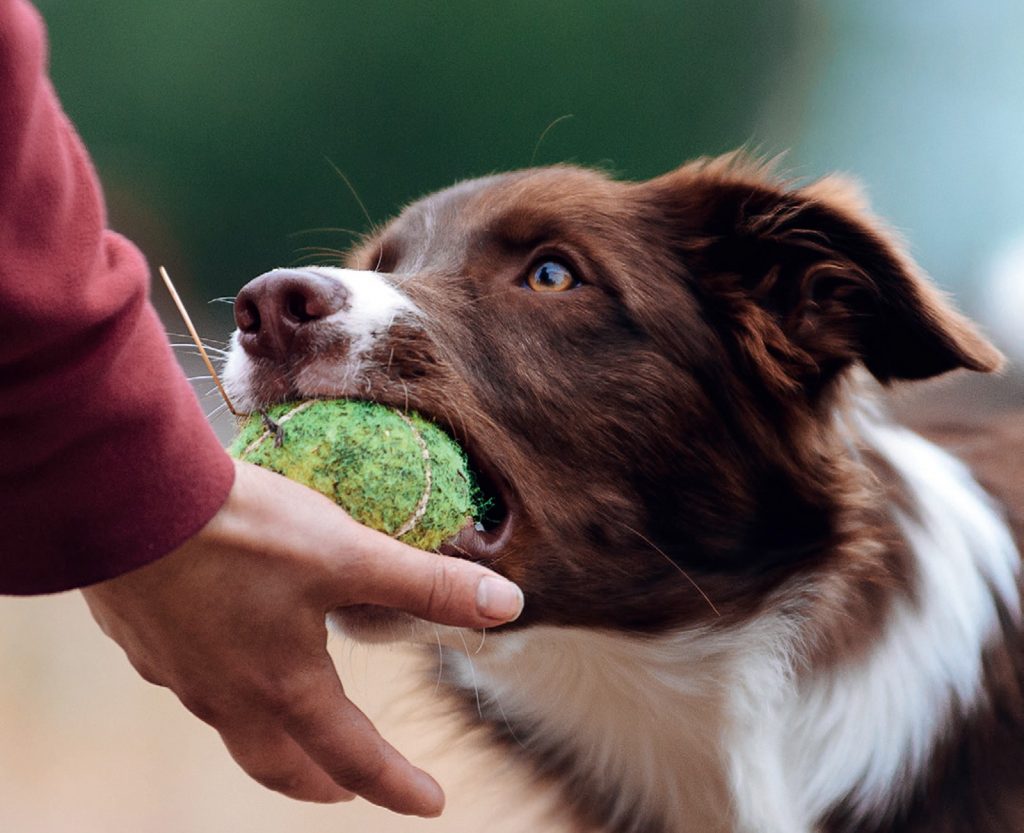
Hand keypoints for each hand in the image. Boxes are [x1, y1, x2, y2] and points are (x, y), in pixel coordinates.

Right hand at [81, 459, 522, 816]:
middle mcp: (228, 696)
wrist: (126, 499)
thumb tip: (509, 606)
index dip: (398, 785)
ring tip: (289, 726)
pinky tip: (225, 654)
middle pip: (280, 765)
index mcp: (284, 686)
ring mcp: (178, 674)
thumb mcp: (348, 554)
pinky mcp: (144, 640)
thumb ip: (426, 583)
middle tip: (348, 787)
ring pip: (233, 728)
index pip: (354, 757)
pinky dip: (224, 687)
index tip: (430, 804)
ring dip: (272, 740)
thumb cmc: (241, 532)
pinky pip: (191, 683)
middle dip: (322, 782)